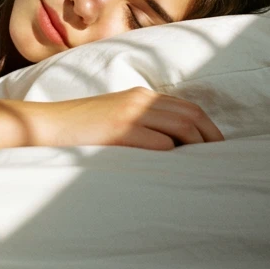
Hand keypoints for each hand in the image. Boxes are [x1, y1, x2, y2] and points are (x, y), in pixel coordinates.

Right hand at [42, 87, 223, 150]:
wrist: (47, 125)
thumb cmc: (80, 130)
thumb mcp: (115, 118)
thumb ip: (142, 124)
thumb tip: (172, 146)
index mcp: (139, 97)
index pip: (187, 108)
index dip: (208, 128)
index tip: (217, 149)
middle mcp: (139, 101)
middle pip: (190, 115)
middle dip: (211, 138)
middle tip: (222, 161)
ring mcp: (129, 115)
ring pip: (180, 126)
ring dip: (198, 147)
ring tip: (206, 167)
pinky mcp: (119, 132)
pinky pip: (158, 142)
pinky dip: (173, 156)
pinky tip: (178, 171)